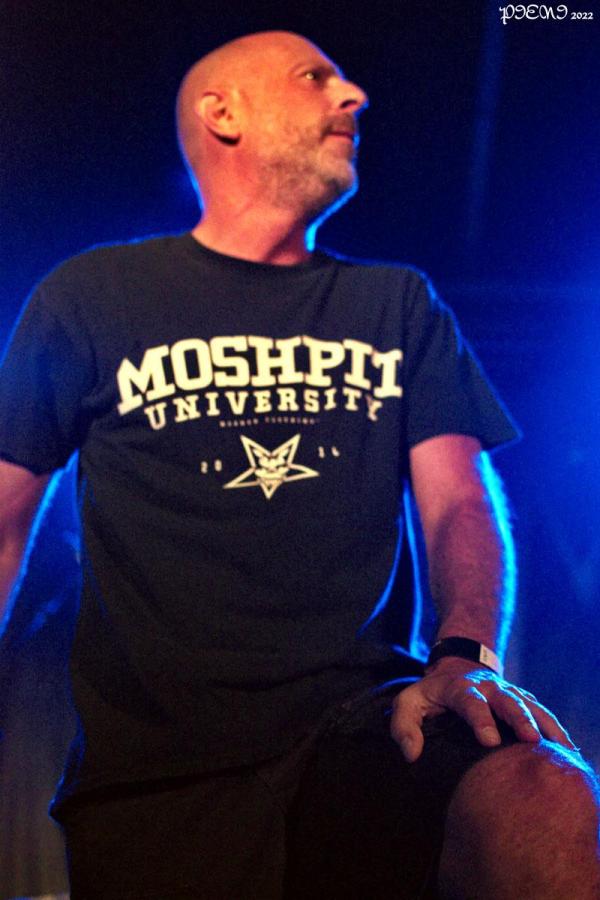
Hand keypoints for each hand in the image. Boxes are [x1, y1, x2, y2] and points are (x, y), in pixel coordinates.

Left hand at [390, 657, 577, 761]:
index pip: (470, 702)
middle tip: (531, 739)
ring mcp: (510, 694)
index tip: (490, 740)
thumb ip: (403, 726)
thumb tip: (411, 754)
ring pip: (532, 706)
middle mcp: (490, 688)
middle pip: (509, 701)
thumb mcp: (409, 702)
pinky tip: (569, 751)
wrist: (458, 668)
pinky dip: (557, 730)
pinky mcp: (524, 702)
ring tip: (562, 748)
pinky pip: (544, 714)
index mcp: (460, 688)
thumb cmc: (431, 695)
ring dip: (546, 725)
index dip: (481, 719)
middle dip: (520, 719)